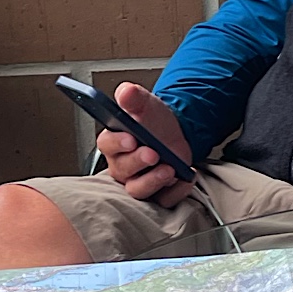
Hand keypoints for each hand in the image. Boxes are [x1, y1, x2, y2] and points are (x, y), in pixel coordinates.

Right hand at [97, 82, 193, 206]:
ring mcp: (138, 181)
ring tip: (169, 168)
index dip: (117, 143)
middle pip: (122, 170)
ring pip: (138, 189)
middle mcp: (122, 165)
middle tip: (153, 153)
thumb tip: (126, 91)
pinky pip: (163, 200)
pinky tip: (185, 178)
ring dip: (154, 180)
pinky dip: (176, 192)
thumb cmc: (153, 123)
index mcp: (114, 142)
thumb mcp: (144, 104)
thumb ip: (133, 97)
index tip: (130, 139)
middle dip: (138, 162)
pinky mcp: (157, 193)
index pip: (107, 144)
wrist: (174, 134)